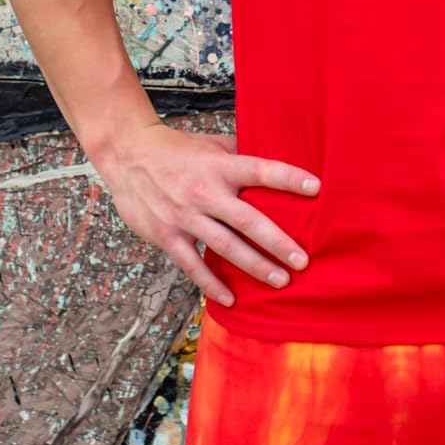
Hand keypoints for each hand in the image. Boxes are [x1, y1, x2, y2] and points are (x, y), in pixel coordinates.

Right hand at [93, 120, 317, 306]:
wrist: (127, 154)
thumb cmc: (176, 149)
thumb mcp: (211, 144)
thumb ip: (241, 154)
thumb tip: (277, 159)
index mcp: (220, 166)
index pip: (260, 170)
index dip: (288, 178)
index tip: (316, 188)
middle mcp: (205, 192)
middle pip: (248, 220)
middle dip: (277, 242)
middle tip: (302, 260)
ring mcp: (185, 216)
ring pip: (226, 247)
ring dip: (255, 266)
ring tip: (280, 280)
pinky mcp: (167, 235)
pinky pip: (193, 265)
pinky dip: (212, 284)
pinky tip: (231, 299)